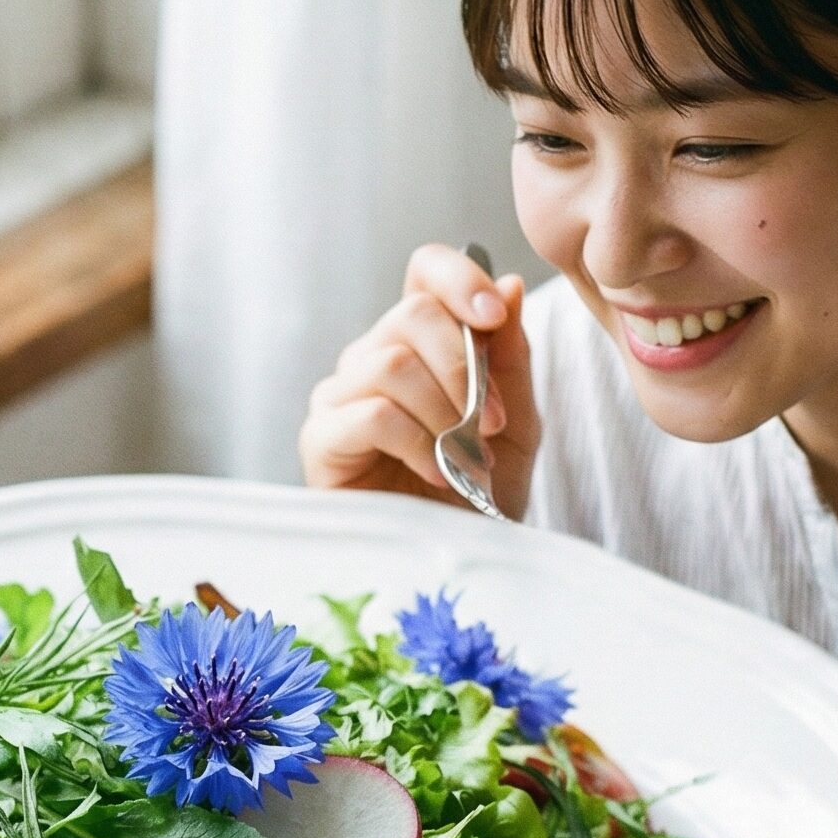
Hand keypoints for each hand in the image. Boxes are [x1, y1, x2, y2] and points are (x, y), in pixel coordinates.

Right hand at [299, 245, 539, 519]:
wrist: (454, 565)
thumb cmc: (478, 496)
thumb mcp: (515, 422)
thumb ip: (511, 356)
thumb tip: (508, 283)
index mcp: (419, 344)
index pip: (425, 272)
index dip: (460, 277)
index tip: (494, 315)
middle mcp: (372, 360)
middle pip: (410, 315)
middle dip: (463, 366)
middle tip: (489, 422)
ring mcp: (340, 398)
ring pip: (392, 363)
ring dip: (444, 411)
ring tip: (465, 458)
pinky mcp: (321, 441)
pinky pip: (372, 413)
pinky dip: (417, 442)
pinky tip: (437, 475)